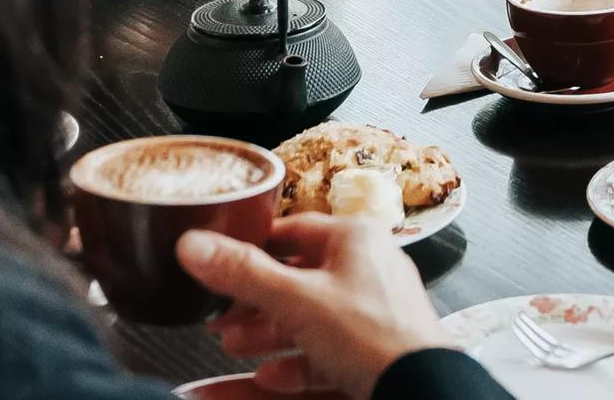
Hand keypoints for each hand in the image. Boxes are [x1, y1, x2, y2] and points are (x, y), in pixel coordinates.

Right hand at [176, 215, 451, 398]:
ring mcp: (375, 313)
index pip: (293, 230)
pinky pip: (328, 353)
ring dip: (268, 334)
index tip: (222, 264)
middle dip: (254, 303)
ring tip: (233, 347)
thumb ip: (243, 273)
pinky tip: (268, 378)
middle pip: (298, 279)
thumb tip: (192, 243)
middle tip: (221, 318)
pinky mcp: (377, 353)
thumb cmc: (372, 336)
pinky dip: (295, 363)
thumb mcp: (297, 299)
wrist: (421, 391)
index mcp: (354, 239)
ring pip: (310, 318)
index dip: (254, 248)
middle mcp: (368, 268)